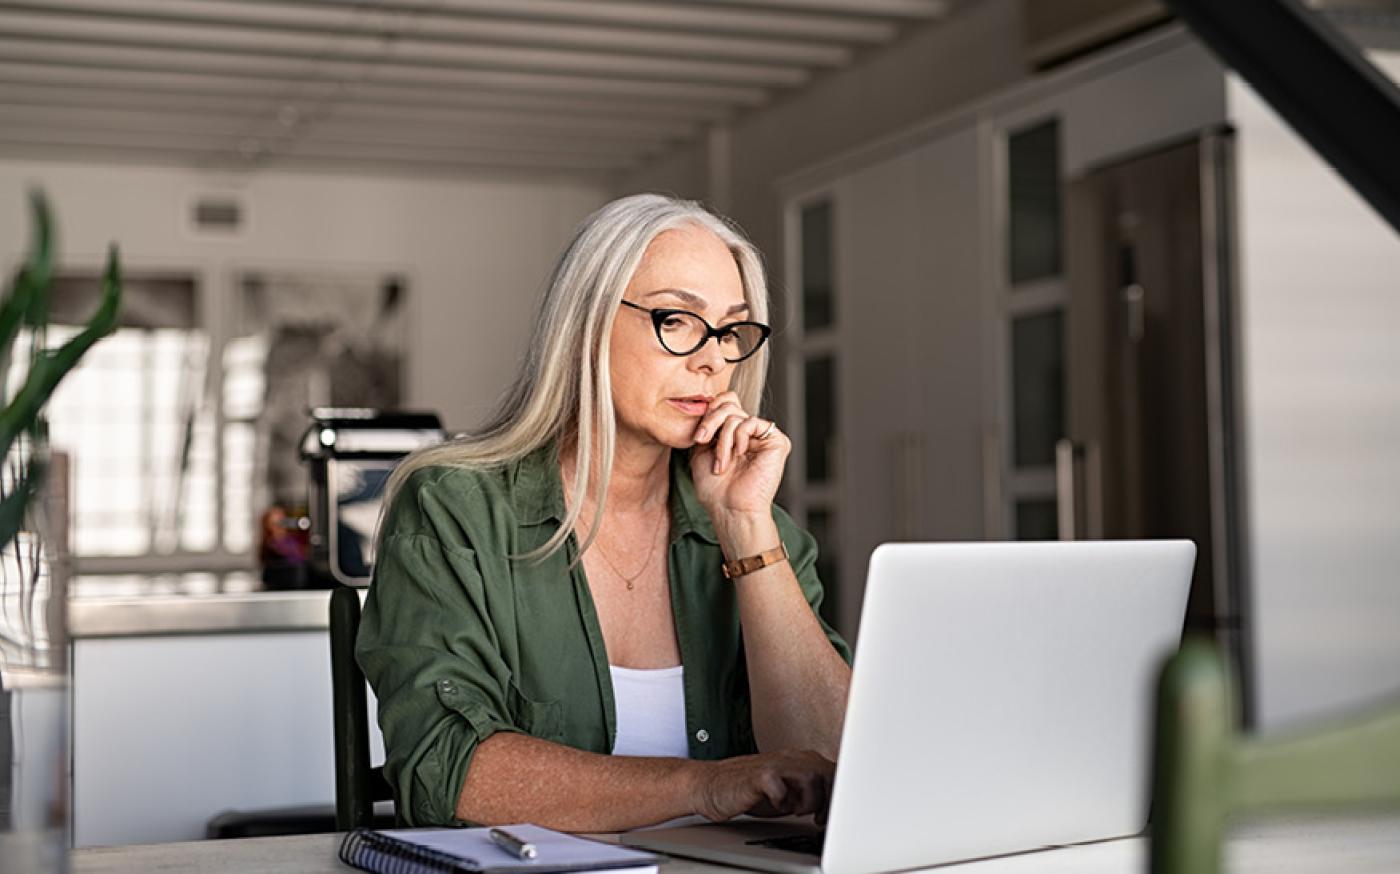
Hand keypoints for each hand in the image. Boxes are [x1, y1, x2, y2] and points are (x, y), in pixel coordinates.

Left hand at [689, 391, 789, 517]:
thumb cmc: (715, 488)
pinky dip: (738, 437)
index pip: (725, 403)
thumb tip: (709, 403)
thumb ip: (707, 425)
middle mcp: (751, 433)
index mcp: (735, 434)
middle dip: (710, 422)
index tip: (697, 435)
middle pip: (729, 404)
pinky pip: (751, 422)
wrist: (730, 509)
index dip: (710, 411)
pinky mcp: (777, 441)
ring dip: (722, 440)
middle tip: (701, 440)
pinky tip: (739, 454)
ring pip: (736, 415)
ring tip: (720, 462)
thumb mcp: (701, 450)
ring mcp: (764, 437)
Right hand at [689, 750, 834, 824]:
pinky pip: (781, 788)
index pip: (834, 772)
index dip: (838, 796)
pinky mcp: (760, 775)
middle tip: (816, 818)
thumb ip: (812, 791)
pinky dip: (782, 802)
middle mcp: (792, 758)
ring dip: (807, 801)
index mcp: (801, 760)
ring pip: (811, 778)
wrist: (713, 786)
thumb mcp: (789, 792)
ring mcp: (775, 764)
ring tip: (793, 810)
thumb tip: (837, 806)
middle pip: (829, 773)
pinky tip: (774, 805)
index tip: (830, 816)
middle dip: (827, 800)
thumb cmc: (751, 791)